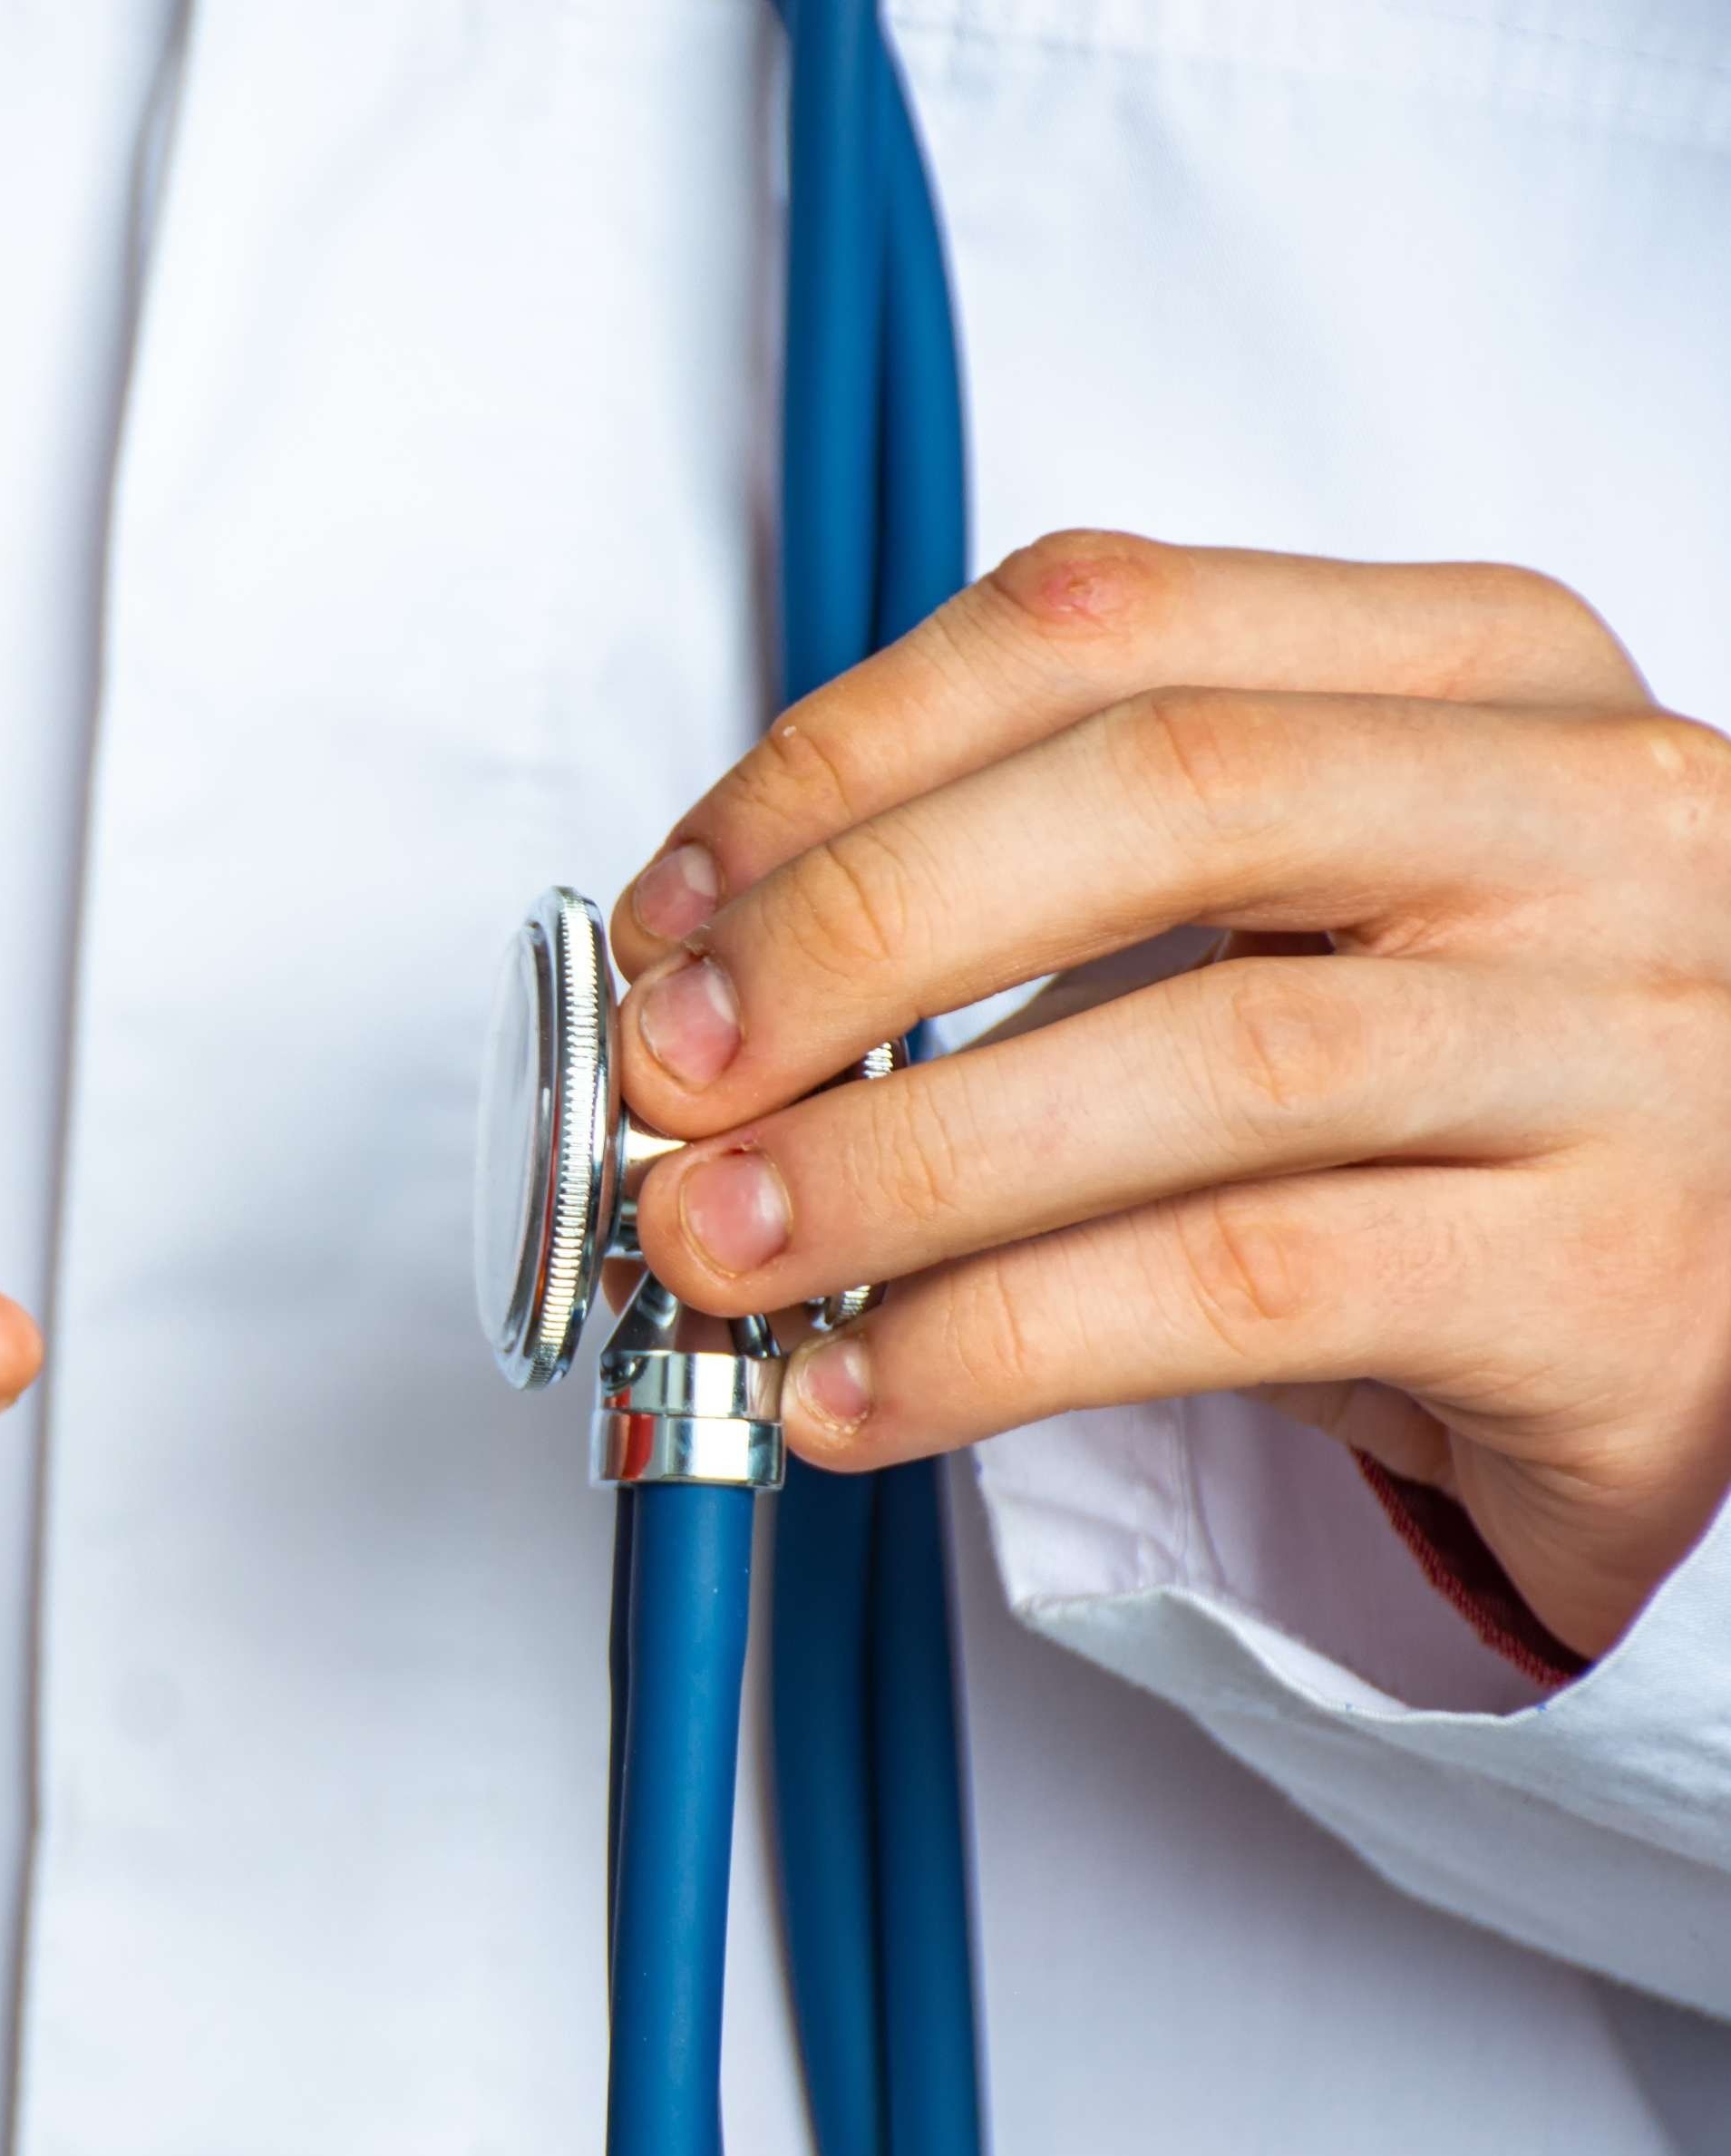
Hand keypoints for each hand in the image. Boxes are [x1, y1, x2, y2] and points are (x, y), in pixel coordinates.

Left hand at [608, 532, 1730, 1653]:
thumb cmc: (1470, 1104)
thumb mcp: (1309, 918)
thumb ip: (1066, 882)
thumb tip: (715, 977)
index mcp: (1483, 673)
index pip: (1110, 624)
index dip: (843, 757)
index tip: (673, 908)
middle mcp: (1587, 820)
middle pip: (1165, 796)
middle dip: (856, 933)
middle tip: (669, 1075)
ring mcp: (1630, 1044)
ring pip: (1207, 1061)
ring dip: (897, 1164)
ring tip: (716, 1249)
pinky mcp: (1612, 1279)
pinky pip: (1245, 1291)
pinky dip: (999, 1343)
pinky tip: (862, 1387)